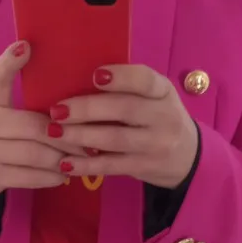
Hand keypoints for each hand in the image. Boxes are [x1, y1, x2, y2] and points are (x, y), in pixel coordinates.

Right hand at [0, 42, 81, 196]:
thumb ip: (19, 93)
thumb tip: (65, 81)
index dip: (10, 62)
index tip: (26, 47)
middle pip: (34, 127)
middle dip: (66, 134)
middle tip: (90, 137)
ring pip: (36, 155)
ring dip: (63, 157)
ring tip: (82, 157)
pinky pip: (31, 177)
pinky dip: (53, 176)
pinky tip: (66, 173)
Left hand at [46, 65, 198, 187]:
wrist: (187, 157)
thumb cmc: (158, 118)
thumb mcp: (154, 98)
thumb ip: (128, 89)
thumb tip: (78, 79)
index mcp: (163, 91)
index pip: (145, 80)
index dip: (120, 77)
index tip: (94, 75)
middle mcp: (163, 116)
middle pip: (124, 109)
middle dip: (87, 109)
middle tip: (57, 110)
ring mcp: (155, 144)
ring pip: (115, 139)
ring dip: (81, 136)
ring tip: (54, 132)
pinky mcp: (144, 166)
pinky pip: (112, 166)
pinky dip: (87, 165)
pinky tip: (65, 163)